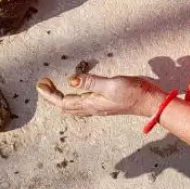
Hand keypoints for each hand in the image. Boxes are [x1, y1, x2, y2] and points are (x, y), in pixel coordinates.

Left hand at [36, 73, 164, 117]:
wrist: (149, 101)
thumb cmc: (133, 92)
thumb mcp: (111, 84)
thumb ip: (91, 82)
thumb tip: (70, 80)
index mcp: (90, 104)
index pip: (62, 101)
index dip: (49, 94)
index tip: (40, 84)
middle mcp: (91, 108)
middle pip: (64, 106)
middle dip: (51, 96)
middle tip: (44, 83)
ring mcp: (97, 107)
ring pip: (71, 107)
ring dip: (59, 98)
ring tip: (52, 86)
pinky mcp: (103, 104)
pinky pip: (80, 105)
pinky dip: (70, 98)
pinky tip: (73, 92)